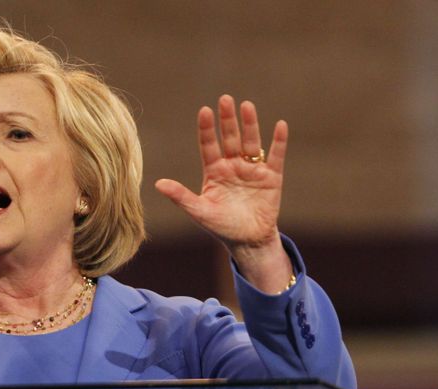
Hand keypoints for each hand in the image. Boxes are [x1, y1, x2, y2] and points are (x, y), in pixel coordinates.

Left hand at [156, 95, 291, 291]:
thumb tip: (157, 184)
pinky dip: (279, 142)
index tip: (204, 110)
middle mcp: (232, 166)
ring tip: (247, 105)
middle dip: (227, 120)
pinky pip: (276, 156)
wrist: (248, 240)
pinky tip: (279, 126)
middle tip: (225, 99)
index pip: (208, 145)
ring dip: (250, 125)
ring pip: (251, 143)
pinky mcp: (271, 176)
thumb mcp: (199, 211)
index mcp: (214, 171)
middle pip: (229, 138)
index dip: (207, 129)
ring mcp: (252, 169)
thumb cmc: (221, 226)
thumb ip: (181, 196)